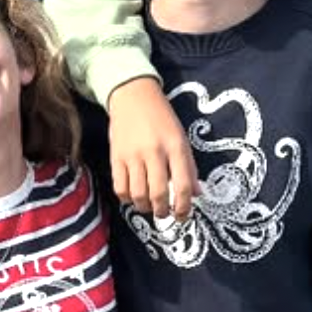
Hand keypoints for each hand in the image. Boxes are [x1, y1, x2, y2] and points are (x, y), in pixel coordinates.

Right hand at [107, 80, 195, 219]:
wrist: (133, 96)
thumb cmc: (162, 119)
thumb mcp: (181, 138)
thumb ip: (189, 167)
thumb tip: (196, 194)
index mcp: (175, 146)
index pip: (183, 185)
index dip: (184, 207)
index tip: (183, 216)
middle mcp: (154, 152)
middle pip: (158, 194)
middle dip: (163, 212)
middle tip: (164, 214)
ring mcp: (132, 155)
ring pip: (137, 195)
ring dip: (145, 208)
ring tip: (149, 207)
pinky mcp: (115, 157)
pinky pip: (120, 187)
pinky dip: (127, 198)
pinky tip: (133, 196)